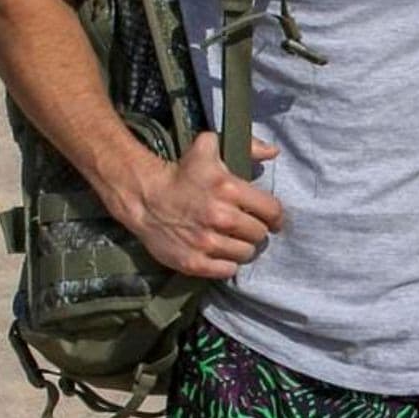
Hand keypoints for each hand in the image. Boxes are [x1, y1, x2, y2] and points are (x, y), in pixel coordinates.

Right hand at [114, 131, 283, 278]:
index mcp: (229, 189)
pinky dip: (227, 264)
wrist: (144, 197)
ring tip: (233, 240)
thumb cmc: (181, 173)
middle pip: (259, 234)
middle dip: (256, 230)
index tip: (271, 219)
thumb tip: (274, 152)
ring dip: (242, 248)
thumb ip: (248, 146)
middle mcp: (221, 218)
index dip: (275, 216)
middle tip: (246, 228)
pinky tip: (220, 253)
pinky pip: (227, 271)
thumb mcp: (209, 148)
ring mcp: (206, 242)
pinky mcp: (193, 262)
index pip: (272, 211)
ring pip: (246, 254)